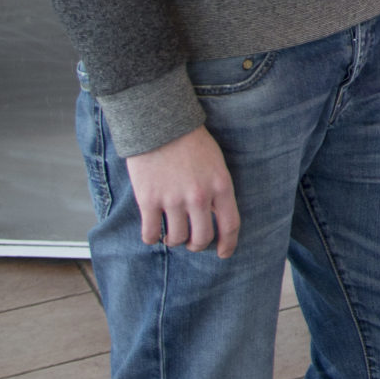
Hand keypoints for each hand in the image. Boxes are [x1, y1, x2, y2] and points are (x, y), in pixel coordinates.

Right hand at [124, 127, 240, 257]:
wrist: (160, 125)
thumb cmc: (191, 142)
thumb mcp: (216, 163)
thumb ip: (217, 190)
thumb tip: (213, 217)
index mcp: (220, 186)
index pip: (230, 225)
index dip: (228, 244)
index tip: (224, 253)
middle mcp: (199, 196)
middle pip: (202, 238)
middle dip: (197, 245)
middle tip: (192, 242)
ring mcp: (173, 200)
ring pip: (176, 239)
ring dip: (174, 241)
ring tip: (171, 234)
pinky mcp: (149, 200)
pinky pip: (151, 233)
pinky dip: (152, 238)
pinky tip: (154, 232)